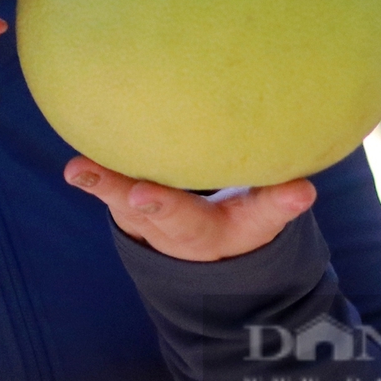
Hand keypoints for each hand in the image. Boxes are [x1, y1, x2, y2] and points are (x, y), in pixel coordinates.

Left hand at [63, 156, 316, 262]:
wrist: (193, 246)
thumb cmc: (235, 221)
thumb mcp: (259, 221)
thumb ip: (278, 204)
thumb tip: (303, 188)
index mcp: (205, 232)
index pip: (200, 220)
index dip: (188, 210)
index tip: (171, 199)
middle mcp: (168, 228)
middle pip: (157, 216)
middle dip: (146, 204)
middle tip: (133, 196)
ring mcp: (140, 214)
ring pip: (120, 200)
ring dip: (100, 183)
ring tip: (77, 170)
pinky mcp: (121, 196)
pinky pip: (106, 180)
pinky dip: (92, 168)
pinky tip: (77, 133)